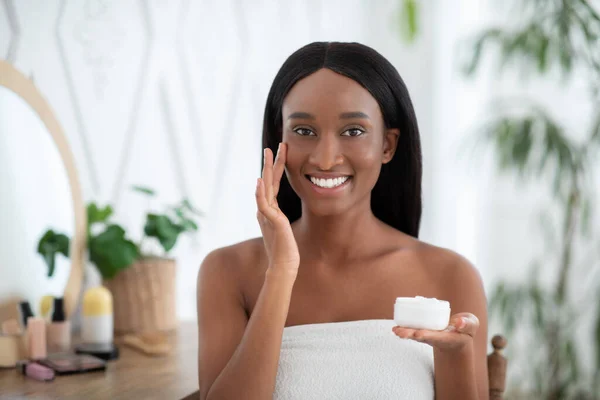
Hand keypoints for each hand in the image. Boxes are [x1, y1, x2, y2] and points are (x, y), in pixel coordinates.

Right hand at [256, 143, 299, 273]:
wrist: (284, 266)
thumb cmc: (285, 249)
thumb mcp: (282, 228)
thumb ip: (277, 218)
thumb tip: (277, 213)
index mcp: (271, 209)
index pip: (274, 184)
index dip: (277, 168)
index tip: (281, 153)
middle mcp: (267, 209)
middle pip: (268, 181)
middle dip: (271, 163)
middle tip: (274, 146)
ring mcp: (267, 214)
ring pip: (265, 188)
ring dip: (266, 170)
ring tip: (267, 154)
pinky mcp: (271, 222)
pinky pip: (263, 204)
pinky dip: (260, 192)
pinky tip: (259, 181)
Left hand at [392, 312, 478, 351]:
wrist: (458, 336)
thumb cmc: (465, 330)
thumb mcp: (472, 326)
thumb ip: (468, 324)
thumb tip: (458, 322)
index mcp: (446, 337)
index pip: (435, 337)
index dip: (426, 335)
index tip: (418, 334)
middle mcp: (434, 337)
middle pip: (420, 336)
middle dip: (410, 335)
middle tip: (400, 332)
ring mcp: (427, 335)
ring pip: (414, 334)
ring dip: (404, 333)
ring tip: (395, 330)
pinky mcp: (423, 330)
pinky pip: (412, 329)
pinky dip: (404, 328)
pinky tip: (395, 327)